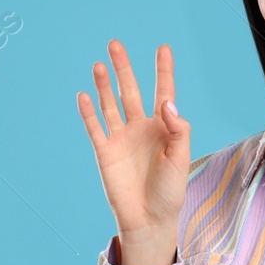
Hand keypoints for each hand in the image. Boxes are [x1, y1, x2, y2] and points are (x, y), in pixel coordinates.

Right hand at [77, 41, 190, 249]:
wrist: (149, 219)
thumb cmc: (170, 191)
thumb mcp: (181, 159)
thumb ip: (178, 129)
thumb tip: (167, 102)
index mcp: (163, 127)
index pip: (164, 91)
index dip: (163, 70)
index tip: (163, 48)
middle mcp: (140, 128)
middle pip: (131, 90)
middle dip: (124, 68)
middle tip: (115, 44)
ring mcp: (121, 138)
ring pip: (110, 104)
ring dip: (104, 84)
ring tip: (99, 64)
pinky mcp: (105, 152)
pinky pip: (95, 127)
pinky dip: (88, 112)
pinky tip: (84, 94)